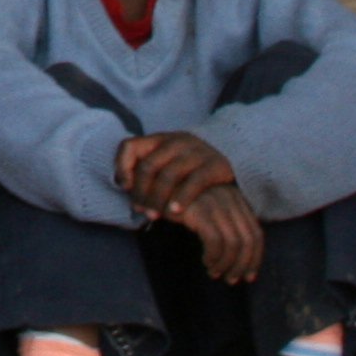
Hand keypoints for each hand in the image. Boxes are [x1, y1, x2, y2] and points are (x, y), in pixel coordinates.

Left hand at [116, 129, 237, 218]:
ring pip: (169, 175)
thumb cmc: (190, 166)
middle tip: (140, 210)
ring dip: (158, 198)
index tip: (123, 187)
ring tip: (154, 216)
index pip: (130, 146)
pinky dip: (181, 198)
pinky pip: (194, 182)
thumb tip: (124, 186)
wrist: (234, 155)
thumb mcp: (168, 160)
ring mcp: (196, 151)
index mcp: (159, 139)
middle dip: (141, 191)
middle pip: (148, 166)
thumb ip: (148, 169)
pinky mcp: (215, 164)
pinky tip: (175, 213)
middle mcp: (176, 141)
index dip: (121, 166)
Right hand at [175, 182, 264, 286]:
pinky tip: (206, 262)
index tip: (248, 276)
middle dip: (242, 265)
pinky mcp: (200, 209)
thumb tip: (244, 260)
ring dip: (226, 264)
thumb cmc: (182, 204)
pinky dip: (213, 257)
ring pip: (234, 243)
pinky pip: (215, 241)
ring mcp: (216, 202)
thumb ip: (228, 226)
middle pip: (248, 240)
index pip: (257, 233)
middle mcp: (230, 197)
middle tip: (231, 280)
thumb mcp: (210, 212)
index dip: (255, 258)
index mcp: (237, 198)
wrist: (154, 187)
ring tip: (215, 273)